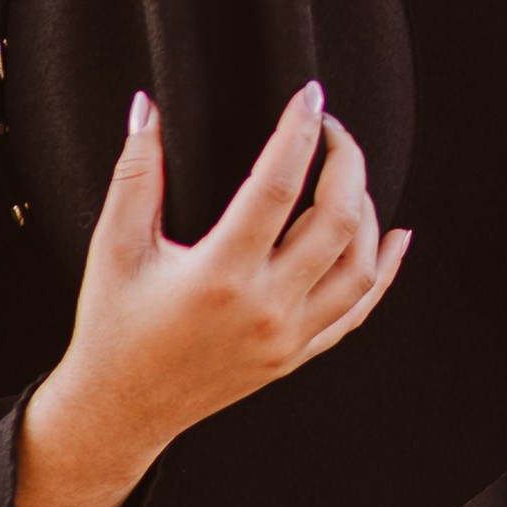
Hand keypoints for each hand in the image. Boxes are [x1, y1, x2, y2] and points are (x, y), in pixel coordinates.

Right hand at [0, 83, 409, 506]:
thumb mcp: (114, 247)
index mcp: (218, 276)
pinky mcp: (296, 356)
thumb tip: (146, 107)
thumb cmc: (112, 325)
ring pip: (359, 268)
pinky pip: (357, 311)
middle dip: (347, 163)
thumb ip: (135, 173)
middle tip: (333, 127)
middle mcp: (264, 309)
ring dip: (366, 212)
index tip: (309, 96)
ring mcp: (287, 337)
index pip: (276, 188)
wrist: (121, 409)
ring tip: (348, 173)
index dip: (299, 134)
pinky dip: (382, 271)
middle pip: (337, 223)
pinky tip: (394, 237)